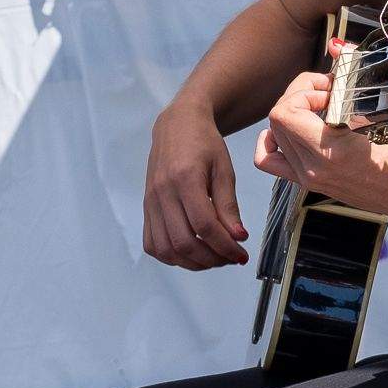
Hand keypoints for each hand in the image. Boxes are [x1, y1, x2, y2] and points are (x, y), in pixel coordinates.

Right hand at [143, 102, 249, 269]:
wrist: (177, 126)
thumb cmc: (204, 144)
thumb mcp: (224, 169)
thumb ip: (229, 205)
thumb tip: (237, 237)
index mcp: (185, 178)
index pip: (204, 225)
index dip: (225, 246)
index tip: (241, 253)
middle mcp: (162, 192)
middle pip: (183, 242)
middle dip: (211, 259)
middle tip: (230, 258)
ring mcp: (150, 201)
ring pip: (165, 248)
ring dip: (192, 262)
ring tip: (213, 258)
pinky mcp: (146, 207)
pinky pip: (152, 243)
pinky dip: (171, 256)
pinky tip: (190, 253)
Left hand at [253, 70, 387, 209]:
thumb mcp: (379, 117)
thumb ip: (351, 80)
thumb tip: (334, 47)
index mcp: (328, 152)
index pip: (285, 112)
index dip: (304, 91)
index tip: (328, 89)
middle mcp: (312, 168)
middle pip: (277, 118)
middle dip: (300, 96)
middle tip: (327, 93)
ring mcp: (307, 177)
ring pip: (272, 134)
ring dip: (291, 113)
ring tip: (315, 110)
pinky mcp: (308, 181)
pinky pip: (269, 160)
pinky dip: (272, 140)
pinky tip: (292, 130)